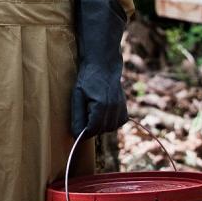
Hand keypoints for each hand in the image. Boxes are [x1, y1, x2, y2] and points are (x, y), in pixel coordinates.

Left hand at [70, 0, 128, 137]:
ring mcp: (121, 109)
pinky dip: (109, 122)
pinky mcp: (125, 109)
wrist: (103, 65)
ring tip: (92, 110)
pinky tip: (102, 112)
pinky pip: (117, 124)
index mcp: (101, 106)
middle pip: (101, 130)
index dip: (83, 132)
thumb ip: (77, 116)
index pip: (92, 130)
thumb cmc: (87, 79)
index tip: (77, 129)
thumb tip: (76, 135)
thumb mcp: (77, 96)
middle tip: (84, 113)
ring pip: (110, 129)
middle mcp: (114, 109)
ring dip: (100, 125)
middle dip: (91, 127)